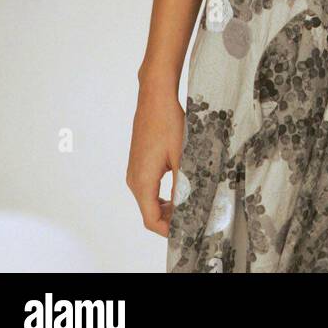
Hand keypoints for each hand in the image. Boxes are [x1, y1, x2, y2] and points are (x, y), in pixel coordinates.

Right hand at [126, 80, 185, 238]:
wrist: (155, 98)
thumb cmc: (168, 123)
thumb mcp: (181, 156)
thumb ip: (183, 185)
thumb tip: (189, 207)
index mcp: (142, 181)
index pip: (151, 220)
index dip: (168, 230)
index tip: (187, 229)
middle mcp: (134, 180)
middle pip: (149, 212)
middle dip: (170, 219)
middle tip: (192, 217)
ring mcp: (134, 171)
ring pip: (148, 200)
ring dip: (166, 207)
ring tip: (189, 203)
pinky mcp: (138, 163)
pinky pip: (148, 188)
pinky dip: (161, 195)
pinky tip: (179, 189)